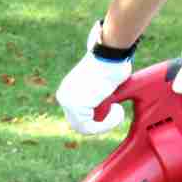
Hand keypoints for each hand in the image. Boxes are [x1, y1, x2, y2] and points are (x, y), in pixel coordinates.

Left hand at [56, 21, 132, 135]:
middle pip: (79, 123)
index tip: (114, 109)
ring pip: (85, 128)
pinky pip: (91, 128)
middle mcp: (63, 97)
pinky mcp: (76, 107)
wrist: (111, 53)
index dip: (97, 119)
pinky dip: (106, 124)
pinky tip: (117, 111)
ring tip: (118, 111)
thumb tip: (103, 103)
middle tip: (117, 112)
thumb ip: (97, 95)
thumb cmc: (113, 62)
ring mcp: (67, 103)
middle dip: (99, 123)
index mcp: (67, 90)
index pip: (77, 115)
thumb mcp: (101, 82)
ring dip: (105, 124)